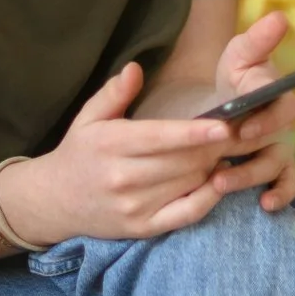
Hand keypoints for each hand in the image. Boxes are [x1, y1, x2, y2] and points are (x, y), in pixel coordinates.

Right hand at [3, 62, 239, 242]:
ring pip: (189, 183)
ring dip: (214, 166)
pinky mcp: (144, 228)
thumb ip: (113, 93)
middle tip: (239, 130)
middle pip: (182, 161)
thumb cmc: (79, 154)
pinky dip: (209, 198)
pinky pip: (186, 213)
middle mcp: (123, 177)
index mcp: (111, 144)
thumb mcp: (88, 118)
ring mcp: (134, 206)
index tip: (224, 125)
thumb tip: (135, 68)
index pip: (160, 138)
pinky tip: (219, 181)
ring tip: (229, 150)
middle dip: (214, 146)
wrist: (54, 202)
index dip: (194, 133)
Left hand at [213, 11, 294, 212]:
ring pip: (274, 168)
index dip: (266, 122)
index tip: (241, 132)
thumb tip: (281, 16)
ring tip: (221, 186)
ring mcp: (278, 148)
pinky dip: (280, 195)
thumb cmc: (236, 74)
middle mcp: (282, 125)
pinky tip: (265, 206)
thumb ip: (258, 40)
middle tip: (222, 172)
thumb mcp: (241, 54)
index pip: (282, 110)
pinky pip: (285, 184)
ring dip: (250, 179)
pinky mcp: (272, 168)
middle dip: (249, 161)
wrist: (226, 98)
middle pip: (276, 146)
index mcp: (277, 96)